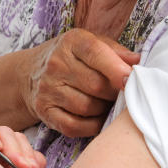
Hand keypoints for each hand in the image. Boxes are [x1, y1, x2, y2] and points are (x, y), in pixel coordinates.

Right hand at [23, 28, 137, 137]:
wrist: (31, 73)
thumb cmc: (72, 57)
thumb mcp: (92, 43)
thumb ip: (115, 51)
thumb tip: (136, 62)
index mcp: (71, 42)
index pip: (96, 53)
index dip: (116, 68)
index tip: (131, 79)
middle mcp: (56, 64)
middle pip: (96, 85)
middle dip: (114, 92)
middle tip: (119, 93)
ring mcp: (47, 89)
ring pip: (86, 107)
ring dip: (103, 109)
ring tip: (106, 103)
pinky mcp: (44, 110)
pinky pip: (74, 126)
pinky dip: (91, 125)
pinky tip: (96, 117)